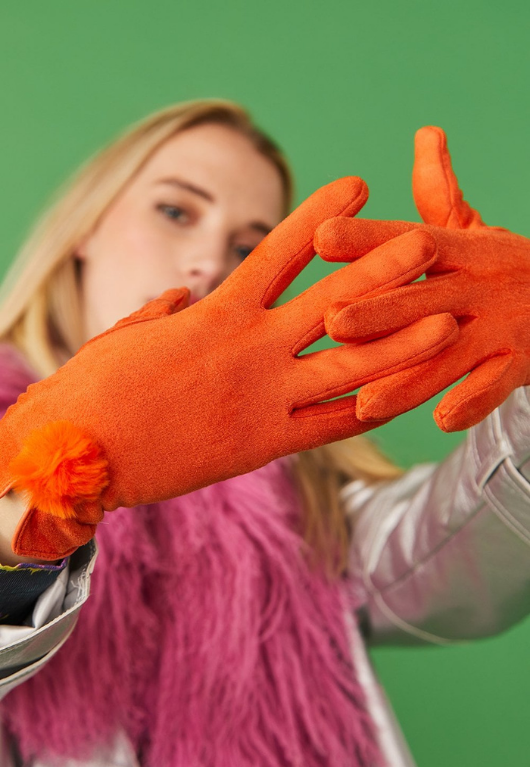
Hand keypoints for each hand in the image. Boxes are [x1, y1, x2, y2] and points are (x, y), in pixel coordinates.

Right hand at [1, 177, 455, 559]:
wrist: (79, 452)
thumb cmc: (95, 388)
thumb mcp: (129, 333)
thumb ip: (167, 314)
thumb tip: (182, 302)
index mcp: (218, 313)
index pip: (281, 250)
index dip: (323, 213)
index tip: (359, 185)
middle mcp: (251, 348)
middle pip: (332, 299)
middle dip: (381, 268)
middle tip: (424, 242)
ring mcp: (263, 396)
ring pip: (348, 364)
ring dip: (400, 341)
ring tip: (443, 318)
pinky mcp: (262, 443)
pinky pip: (330, 427)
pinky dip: (368, 412)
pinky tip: (401, 399)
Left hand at [315, 127, 529, 431]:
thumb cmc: (505, 266)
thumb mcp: (476, 228)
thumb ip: (442, 193)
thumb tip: (426, 134)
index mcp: (463, 248)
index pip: (411, 240)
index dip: (368, 238)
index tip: (320, 237)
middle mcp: (479, 284)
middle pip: (426, 299)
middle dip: (381, 313)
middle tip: (331, 322)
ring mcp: (503, 325)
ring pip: (451, 353)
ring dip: (411, 377)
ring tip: (366, 403)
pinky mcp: (522, 362)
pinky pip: (496, 385)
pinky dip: (473, 402)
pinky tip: (442, 420)